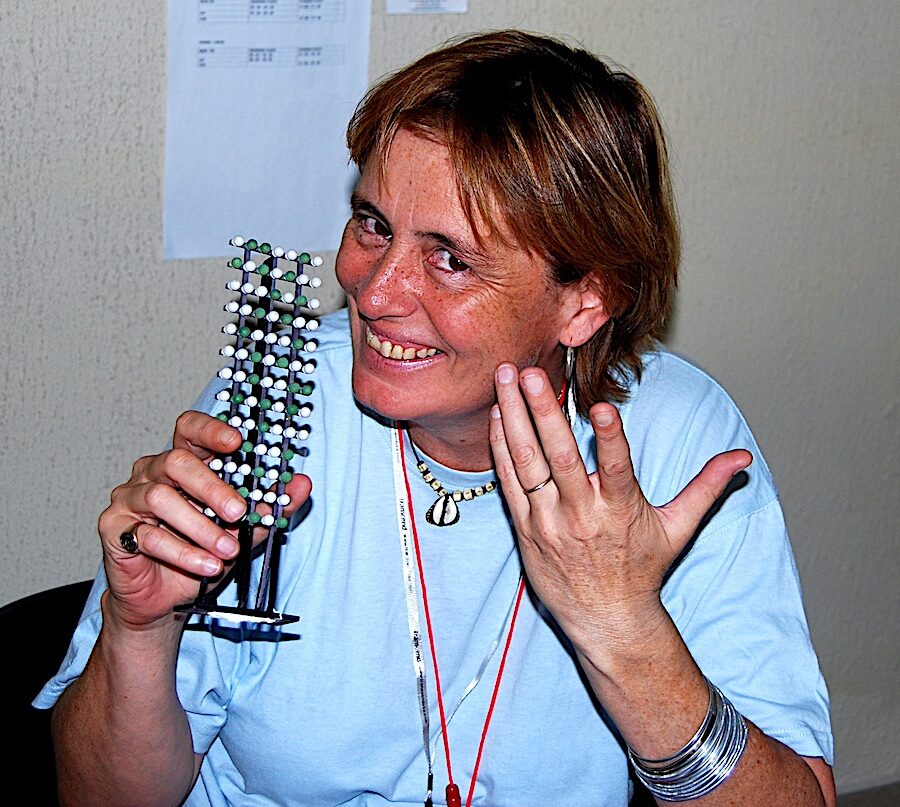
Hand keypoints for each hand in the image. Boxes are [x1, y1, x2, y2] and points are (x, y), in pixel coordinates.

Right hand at [97, 411, 310, 630]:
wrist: (165, 598)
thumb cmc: (200, 553)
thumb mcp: (245, 529)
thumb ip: (270, 506)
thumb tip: (302, 484)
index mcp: (184, 463)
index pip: (190, 430)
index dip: (211, 430)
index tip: (237, 442)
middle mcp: (152, 473)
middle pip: (177, 462)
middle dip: (212, 487)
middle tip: (238, 511)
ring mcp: (129, 498)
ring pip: (160, 498)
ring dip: (200, 527)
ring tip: (228, 549)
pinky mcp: (114, 528)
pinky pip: (147, 535)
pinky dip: (183, 552)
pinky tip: (207, 565)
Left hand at [489, 363, 750, 661]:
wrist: (605, 619)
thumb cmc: (642, 569)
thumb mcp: (678, 528)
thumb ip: (706, 486)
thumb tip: (742, 458)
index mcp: (621, 510)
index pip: (617, 469)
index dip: (610, 439)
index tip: (603, 408)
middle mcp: (582, 514)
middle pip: (560, 458)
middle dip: (544, 412)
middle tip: (533, 373)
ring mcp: (548, 521)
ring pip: (526, 463)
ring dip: (514, 417)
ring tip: (506, 378)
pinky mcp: (525, 527)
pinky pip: (509, 481)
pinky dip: (501, 446)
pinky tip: (498, 413)